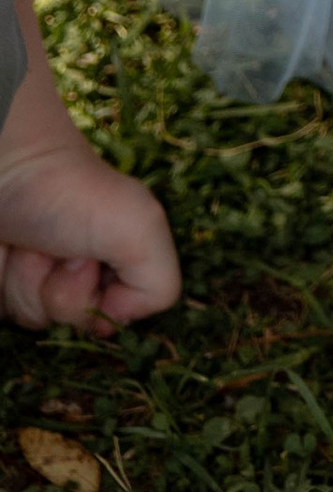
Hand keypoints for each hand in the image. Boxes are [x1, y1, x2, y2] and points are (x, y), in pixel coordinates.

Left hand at [0, 114, 181, 332]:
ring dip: (28, 286)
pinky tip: (7, 251)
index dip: (109, 308)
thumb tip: (118, 320)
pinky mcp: (1, 285)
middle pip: (75, 324)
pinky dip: (3, 285)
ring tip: (30, 245)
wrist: (2, 166)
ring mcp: (33, 279)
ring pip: (34, 322)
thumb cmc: (69, 193)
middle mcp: (78, 271)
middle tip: (63, 252)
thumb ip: (158, 283)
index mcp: (118, 259)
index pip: (122, 317)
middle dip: (66, 294)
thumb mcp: (141, 224)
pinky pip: (3, 315)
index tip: (98, 271)